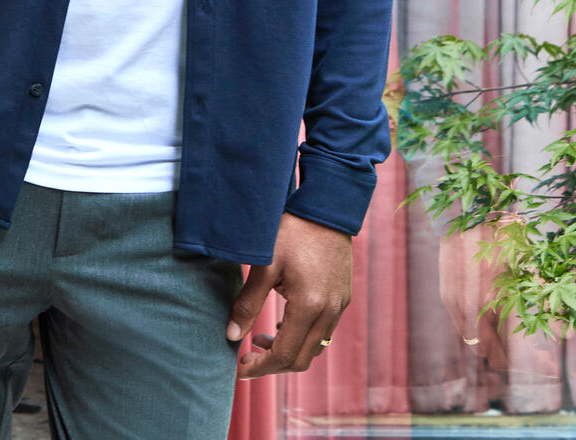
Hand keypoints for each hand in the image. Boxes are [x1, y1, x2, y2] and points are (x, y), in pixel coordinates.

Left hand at [226, 212, 351, 377]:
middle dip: (273, 365)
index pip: (284, 355)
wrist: (326, 206)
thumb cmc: (292, 230)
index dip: (260, 368)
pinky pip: (324, 331)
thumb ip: (248, 304)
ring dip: (289, 351)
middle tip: (248, 355)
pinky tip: (285, 323)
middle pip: (302, 359)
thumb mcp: (264, 264)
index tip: (240, 368)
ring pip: (315, 348)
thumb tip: (231, 336)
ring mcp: (340, 305)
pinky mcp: (343, 297)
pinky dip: (304, 337)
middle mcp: (329, 312)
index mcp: (309, 306)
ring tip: (262, 338)